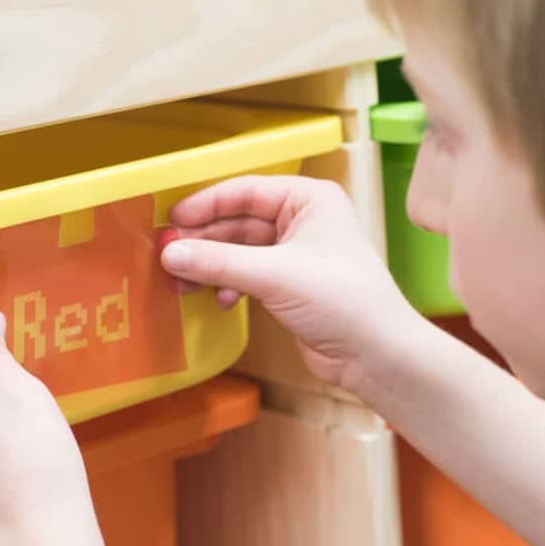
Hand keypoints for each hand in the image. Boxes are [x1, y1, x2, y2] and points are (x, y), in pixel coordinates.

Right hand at [160, 175, 413, 390]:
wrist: (376, 354)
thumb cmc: (345, 301)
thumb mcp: (275, 275)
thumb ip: (219, 262)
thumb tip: (171, 253)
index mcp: (309, 199)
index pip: (245, 191)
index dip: (206, 204)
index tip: (172, 220)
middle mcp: (303, 220)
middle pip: (238, 222)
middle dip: (204, 241)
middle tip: (168, 255)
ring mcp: (296, 254)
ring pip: (239, 251)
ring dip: (212, 266)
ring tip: (183, 283)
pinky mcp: (290, 285)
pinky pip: (247, 275)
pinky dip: (229, 286)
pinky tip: (221, 301)